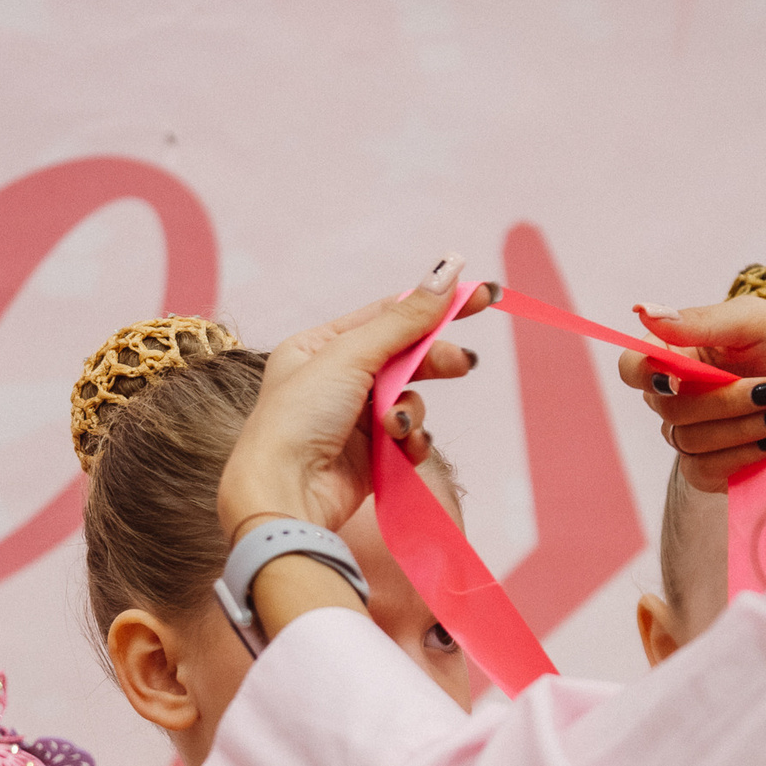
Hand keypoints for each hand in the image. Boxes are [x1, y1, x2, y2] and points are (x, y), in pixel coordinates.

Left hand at [218, 255, 494, 540]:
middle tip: (462, 365)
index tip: (480, 297)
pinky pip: (408, 436)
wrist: (285, 493)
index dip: (434, 305)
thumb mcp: (350, 356)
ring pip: (409, 399)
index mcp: (319, 347)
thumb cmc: (299, 418)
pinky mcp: (370, 456)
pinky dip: (410, 440)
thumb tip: (447, 271)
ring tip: (396, 427)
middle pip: (404, 357)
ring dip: (410, 411)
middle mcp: (335, 380)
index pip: (387, 315)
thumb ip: (404, 319)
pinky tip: (401, 448)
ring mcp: (353, 419)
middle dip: (432, 362)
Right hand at [616, 297, 765, 491]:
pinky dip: (742, 456)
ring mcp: (704, 435)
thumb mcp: (758, 321)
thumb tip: (642, 313)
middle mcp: (689, 395)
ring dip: (742, 427)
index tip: (674, 374)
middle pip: (665, 408)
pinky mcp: (722, 470)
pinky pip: (703, 473)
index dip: (645, 373)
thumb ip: (700, 320)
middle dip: (722, 400)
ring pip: (687, 443)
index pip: (635, 368)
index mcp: (689, 356)